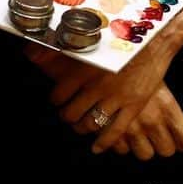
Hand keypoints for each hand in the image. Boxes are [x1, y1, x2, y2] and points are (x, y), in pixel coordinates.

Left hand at [25, 0, 182, 152]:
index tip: (56, 101)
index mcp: (84, 69)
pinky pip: (115, 131)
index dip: (56, 100)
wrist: (151, 39)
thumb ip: (59, 48)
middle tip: (67, 116)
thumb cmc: (118, 36)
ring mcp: (115, 98)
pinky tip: (97, 147)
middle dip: (68, 117)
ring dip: (82, 128)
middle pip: (74, 112)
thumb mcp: (88, 41)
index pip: (61, 93)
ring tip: (79, 127)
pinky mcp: (132, 106)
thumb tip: (30, 52)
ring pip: (92, 123)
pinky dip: (104, 142)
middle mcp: (97, 86)